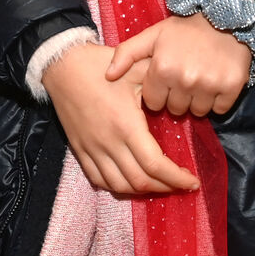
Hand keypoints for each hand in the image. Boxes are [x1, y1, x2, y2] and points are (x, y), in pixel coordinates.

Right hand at [42, 42, 199, 195]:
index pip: (155, 165)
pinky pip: (99, 179)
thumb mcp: (135, 67)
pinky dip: (117, 187)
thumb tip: (181, 89)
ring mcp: (92, 149)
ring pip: (119, 186)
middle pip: (140, 181)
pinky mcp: (80, 149)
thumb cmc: (100, 65)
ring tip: (159, 184)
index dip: (176, 178)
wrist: (62, 65)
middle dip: (165, 187)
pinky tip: (130, 182)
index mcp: (126, 125)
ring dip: (142, 191)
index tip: (192, 181)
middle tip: (180, 184)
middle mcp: (109, 143)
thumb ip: (160, 80)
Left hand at [106, 14, 250, 117]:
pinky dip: (217, 100)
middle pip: (175, 109)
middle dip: (176, 97)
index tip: (165, 78)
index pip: (153, 102)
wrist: (224, 15)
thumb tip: (108, 76)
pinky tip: (214, 81)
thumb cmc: (184, 28)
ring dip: (197, 100)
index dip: (158, 91)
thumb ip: (126, 54)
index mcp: (162, 68)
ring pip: (197, 112)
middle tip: (183, 77)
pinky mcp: (231, 87)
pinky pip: (219, 109)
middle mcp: (185, 79)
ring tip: (199, 78)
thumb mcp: (152, 35)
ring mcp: (210, 84)